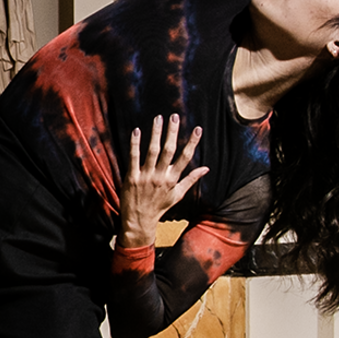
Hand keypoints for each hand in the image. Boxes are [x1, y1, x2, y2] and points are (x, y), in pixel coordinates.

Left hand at [119, 114, 207, 248]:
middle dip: (172, 132)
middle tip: (174, 116)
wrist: (139, 220)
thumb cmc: (159, 206)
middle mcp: (161, 176)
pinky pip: (134, 158)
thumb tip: (206, 168)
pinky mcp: (132, 177)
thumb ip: (191, 179)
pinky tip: (136, 131)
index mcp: (173, 179)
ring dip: (155, 134)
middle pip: (169, 150)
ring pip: (152, 151)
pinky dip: (135, 144)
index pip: (185, 158)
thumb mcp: (178, 195)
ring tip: (158, 118)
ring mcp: (146, 176)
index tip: (198, 129)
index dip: (192, 143)